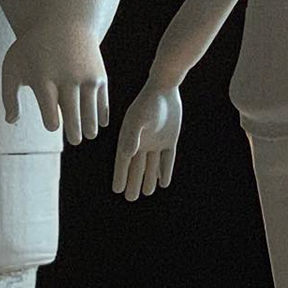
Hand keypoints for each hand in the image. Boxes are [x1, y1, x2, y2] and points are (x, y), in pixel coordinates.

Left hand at [0, 21, 108, 145]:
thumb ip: (8, 96)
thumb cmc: (33, 47)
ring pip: (91, 113)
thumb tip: (11, 121)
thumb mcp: (13, 66)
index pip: (51, 115)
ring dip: (90, 127)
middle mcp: (67, 80)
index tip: (52, 125)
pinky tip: (100, 123)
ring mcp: (86, 78)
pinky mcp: (100, 75)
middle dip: (74, 133)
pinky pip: (103, 101)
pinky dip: (103, 114)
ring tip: (88, 134)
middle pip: (74, 118)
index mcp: (44, 80)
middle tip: (75, 140)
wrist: (63, 19)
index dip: (52, 124)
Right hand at [111, 84, 180, 199]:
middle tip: (130, 198)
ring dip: (149, 179)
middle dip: (133, 182)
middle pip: (137, 167)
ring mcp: (156, 141)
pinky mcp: (170, 139)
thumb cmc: (149, 102)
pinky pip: (167, 158)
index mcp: (130, 138)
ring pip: (151, 165)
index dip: (120, 176)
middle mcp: (142, 142)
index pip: (124, 162)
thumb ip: (132, 136)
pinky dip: (165, 170)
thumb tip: (127, 154)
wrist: (165, 88)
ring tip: (145, 193)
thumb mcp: (139, 119)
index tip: (117, 190)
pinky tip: (163, 181)